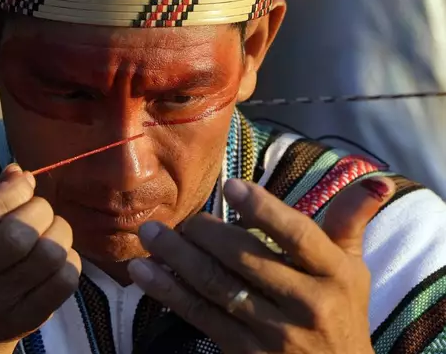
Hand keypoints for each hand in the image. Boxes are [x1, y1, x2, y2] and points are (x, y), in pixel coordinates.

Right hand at [0, 164, 80, 353]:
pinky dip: (69, 260)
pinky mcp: (24, 319)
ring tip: (50, 232)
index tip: (25, 186)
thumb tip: (19, 173)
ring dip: (60, 233)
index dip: (15, 191)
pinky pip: (64, 280)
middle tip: (38, 212)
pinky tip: (56, 258)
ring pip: (49, 254)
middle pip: (20, 232)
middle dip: (41, 211)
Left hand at [128, 177, 394, 353]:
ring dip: (177, 259)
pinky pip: (201, 316)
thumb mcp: (352, 270)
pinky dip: (170, 292)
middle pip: (246, 260)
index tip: (229, 187)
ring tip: (149, 235)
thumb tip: (370, 180)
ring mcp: (275, 333)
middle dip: (204, 234)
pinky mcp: (246, 353)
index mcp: (335, 274)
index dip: (263, 209)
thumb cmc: (342, 313)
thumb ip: (348, 224)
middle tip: (176, 217)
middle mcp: (307, 303)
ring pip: (217, 286)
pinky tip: (145, 273)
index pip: (297, 235)